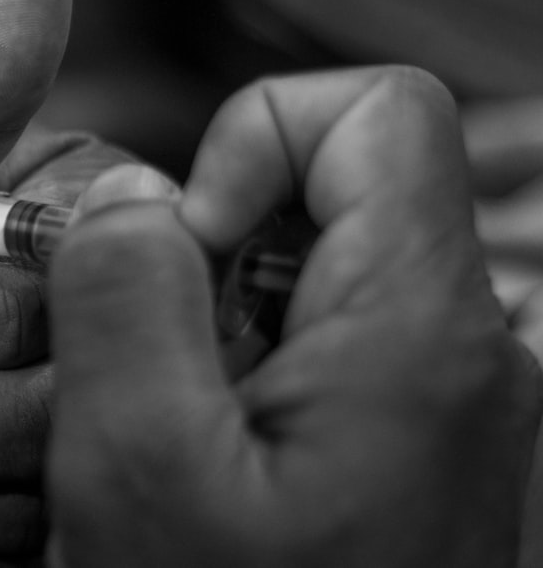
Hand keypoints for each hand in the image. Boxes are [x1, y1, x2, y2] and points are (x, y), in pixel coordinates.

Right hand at [47, 66, 542, 566]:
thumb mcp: (139, 471)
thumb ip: (125, 297)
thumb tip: (136, 195)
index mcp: (417, 331)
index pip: (378, 111)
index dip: (259, 136)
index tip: (188, 241)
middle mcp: (458, 349)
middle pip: (336, 185)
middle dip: (217, 240)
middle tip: (159, 353)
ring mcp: (438, 393)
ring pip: (314, 264)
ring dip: (217, 312)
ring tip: (175, 416)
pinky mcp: (405, 432)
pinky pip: (315, 335)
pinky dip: (240, 360)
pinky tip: (206, 446)